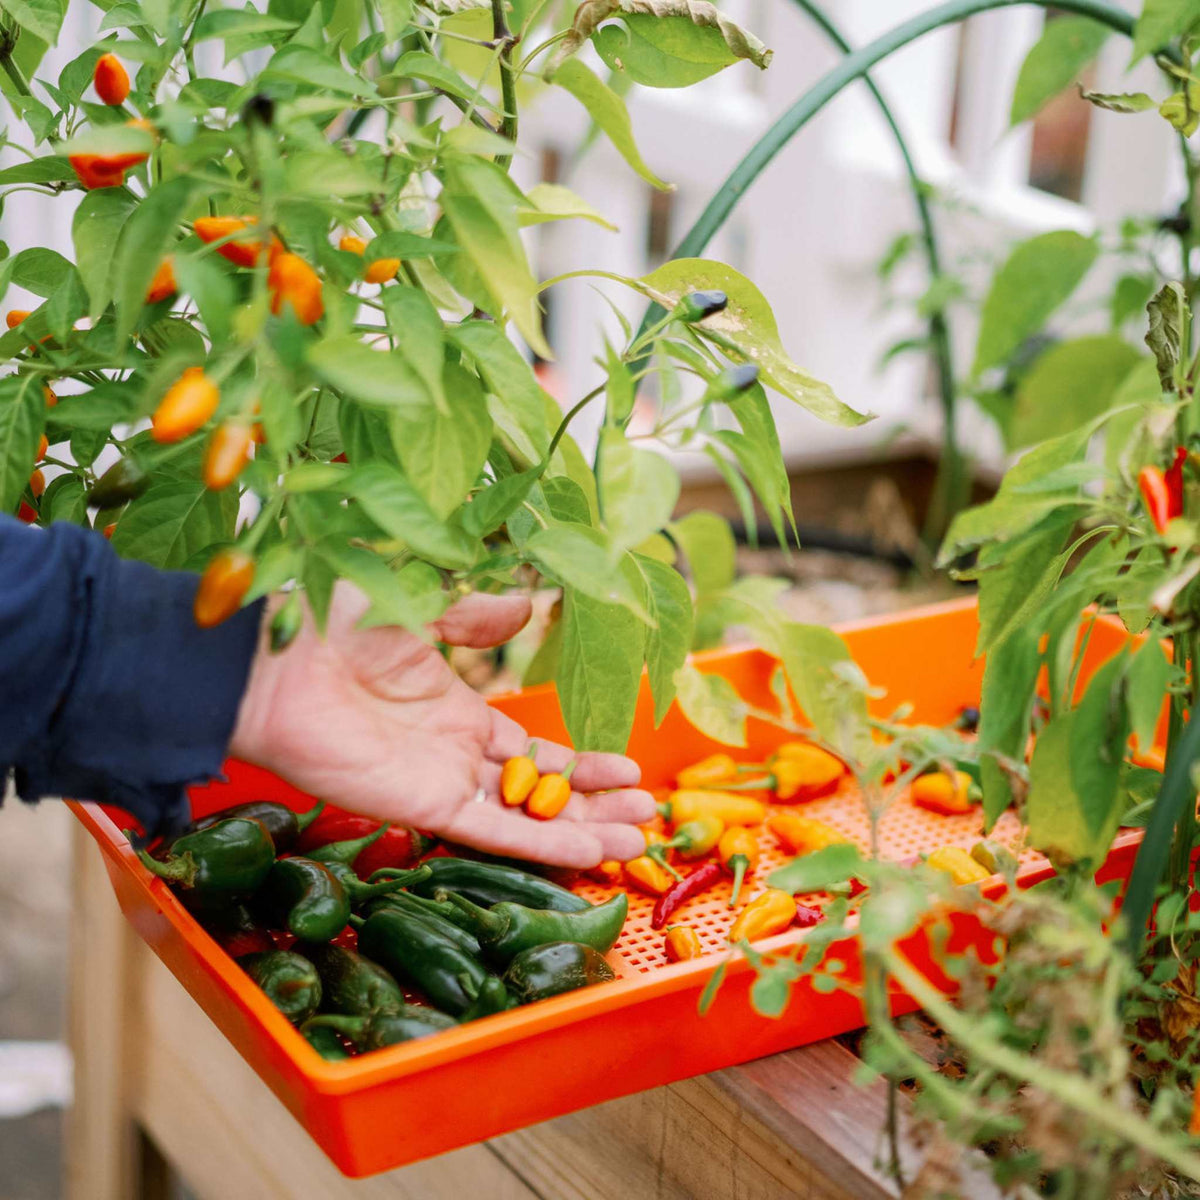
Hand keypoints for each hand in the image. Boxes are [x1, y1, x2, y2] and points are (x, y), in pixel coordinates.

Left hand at [230, 584, 652, 867]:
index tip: (628, 768)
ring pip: (525, 818)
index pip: (531, 751)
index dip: (580, 764)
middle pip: (539, 792)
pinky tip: (591, 852)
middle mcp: (453, 753)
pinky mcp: (419, 804)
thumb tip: (526, 604)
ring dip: (581, 831)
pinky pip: (491, 830)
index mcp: (454, 709)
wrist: (271, 660)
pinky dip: (541, 843)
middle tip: (646, 814)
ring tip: (637, 840)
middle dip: (594, 804)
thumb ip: (476, 614)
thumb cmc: (335, 622)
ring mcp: (438, 781)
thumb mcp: (422, 603)